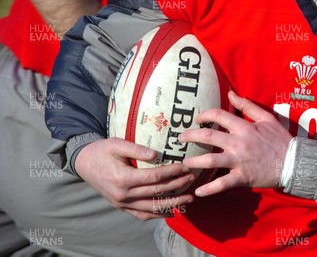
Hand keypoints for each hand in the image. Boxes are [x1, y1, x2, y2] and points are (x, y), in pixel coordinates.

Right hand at [75, 138, 195, 219]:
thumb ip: (136, 148)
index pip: (154, 177)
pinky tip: (171, 211)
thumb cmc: (102, 150)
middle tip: (192, 178)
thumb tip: (156, 154)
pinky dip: (157, 214)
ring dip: (172, 204)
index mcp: (123, 178)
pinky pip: (141, 214)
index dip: (172, 172)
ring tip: (189, 198)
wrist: (83, 163)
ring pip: (152, 207)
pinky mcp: (121, 206)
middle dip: (177, 186)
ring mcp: (122, 203)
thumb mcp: (117, 144)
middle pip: (156, 192)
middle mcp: (123, 195)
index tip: (185, 166)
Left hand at [180, 90, 292, 196]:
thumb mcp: (266, 118)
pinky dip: (209, 189)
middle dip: (191, 136)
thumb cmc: (280, 140)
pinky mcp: (242, 177)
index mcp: (244, 127)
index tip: (196, 119)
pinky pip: (222, 184)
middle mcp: (238, 142)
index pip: (219, 115)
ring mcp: (239, 160)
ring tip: (184, 163)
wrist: (293, 162)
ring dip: (194, 161)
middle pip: (208, 137)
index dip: (204, 115)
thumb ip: (248, 106)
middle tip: (181, 138)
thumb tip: (231, 93)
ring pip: (211, 160)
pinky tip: (198, 191)